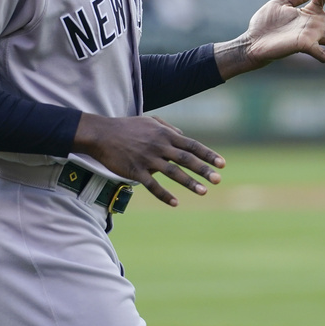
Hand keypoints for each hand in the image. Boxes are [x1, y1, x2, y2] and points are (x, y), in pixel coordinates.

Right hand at [73, 113, 224, 206]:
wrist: (102, 134)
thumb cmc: (128, 127)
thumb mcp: (150, 121)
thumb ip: (169, 128)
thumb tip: (184, 136)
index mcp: (165, 134)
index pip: (192, 145)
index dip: (208, 154)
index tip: (222, 164)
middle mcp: (159, 146)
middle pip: (186, 159)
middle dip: (204, 170)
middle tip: (218, 180)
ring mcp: (147, 159)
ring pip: (172, 173)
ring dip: (189, 183)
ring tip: (203, 192)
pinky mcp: (135, 171)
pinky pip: (152, 185)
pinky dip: (164, 195)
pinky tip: (175, 203)